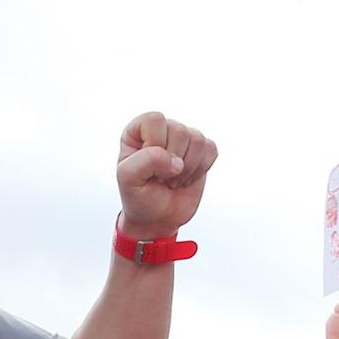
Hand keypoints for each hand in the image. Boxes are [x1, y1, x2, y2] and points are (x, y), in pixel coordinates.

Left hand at [115, 115, 217, 235]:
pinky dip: (200, 170)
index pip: (155, 120)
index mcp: (138, 130)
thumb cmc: (138, 197)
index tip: (147, 168)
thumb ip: (146, 161)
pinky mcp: (201, 151)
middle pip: (179, 130)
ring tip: (172, 180)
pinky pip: (210, 149)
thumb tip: (177, 161)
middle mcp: (162, 129)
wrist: (156, 218)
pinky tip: (186, 178)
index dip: (154, 145)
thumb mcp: (128, 180)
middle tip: (160, 178)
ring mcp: (183, 139)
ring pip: (197, 139)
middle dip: (170, 163)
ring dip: (186, 169)